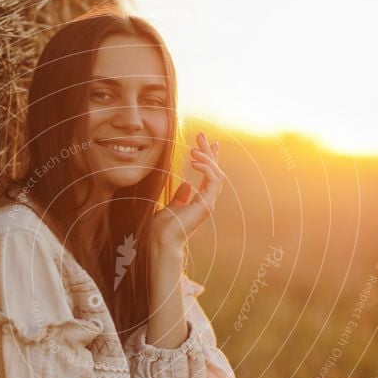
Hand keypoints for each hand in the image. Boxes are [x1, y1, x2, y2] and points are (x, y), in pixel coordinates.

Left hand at [150, 132, 224, 248]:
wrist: (160, 241)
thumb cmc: (161, 228)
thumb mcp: (170, 206)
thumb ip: (180, 197)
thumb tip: (187, 184)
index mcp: (199, 201)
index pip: (209, 175)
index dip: (208, 158)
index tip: (206, 143)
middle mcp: (206, 202)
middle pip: (215, 171)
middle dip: (209, 152)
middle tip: (202, 136)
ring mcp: (208, 204)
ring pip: (217, 174)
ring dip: (207, 158)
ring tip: (194, 148)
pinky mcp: (207, 205)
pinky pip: (213, 180)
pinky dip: (206, 168)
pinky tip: (194, 161)